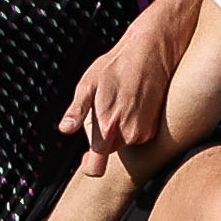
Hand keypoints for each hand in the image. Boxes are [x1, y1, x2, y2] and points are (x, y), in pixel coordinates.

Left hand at [60, 20, 177, 178]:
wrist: (150, 52)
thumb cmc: (116, 66)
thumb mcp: (88, 84)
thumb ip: (76, 111)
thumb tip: (65, 129)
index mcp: (108, 128)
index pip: (95, 167)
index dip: (89, 164)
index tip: (87, 157)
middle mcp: (129, 135)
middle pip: (108, 150)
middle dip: (103, 135)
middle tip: (106, 107)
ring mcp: (144, 133)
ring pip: (122, 141)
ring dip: (118, 129)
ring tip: (121, 101)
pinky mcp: (155, 129)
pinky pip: (136, 135)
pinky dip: (132, 124)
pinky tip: (132, 103)